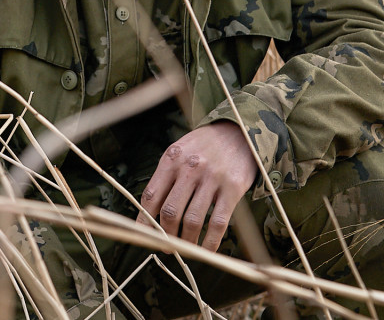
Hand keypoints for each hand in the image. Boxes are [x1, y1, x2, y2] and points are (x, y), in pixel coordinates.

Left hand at [137, 121, 257, 250]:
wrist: (239, 132)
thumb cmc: (204, 146)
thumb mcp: (180, 151)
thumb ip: (166, 176)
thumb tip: (150, 212)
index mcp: (171, 158)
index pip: (151, 195)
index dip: (144, 219)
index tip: (144, 234)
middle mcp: (190, 167)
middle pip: (170, 211)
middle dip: (165, 235)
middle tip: (166, 247)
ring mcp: (212, 178)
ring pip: (193, 220)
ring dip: (186, 242)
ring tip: (185, 250)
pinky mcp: (233, 188)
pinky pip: (218, 222)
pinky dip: (210, 242)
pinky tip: (206, 250)